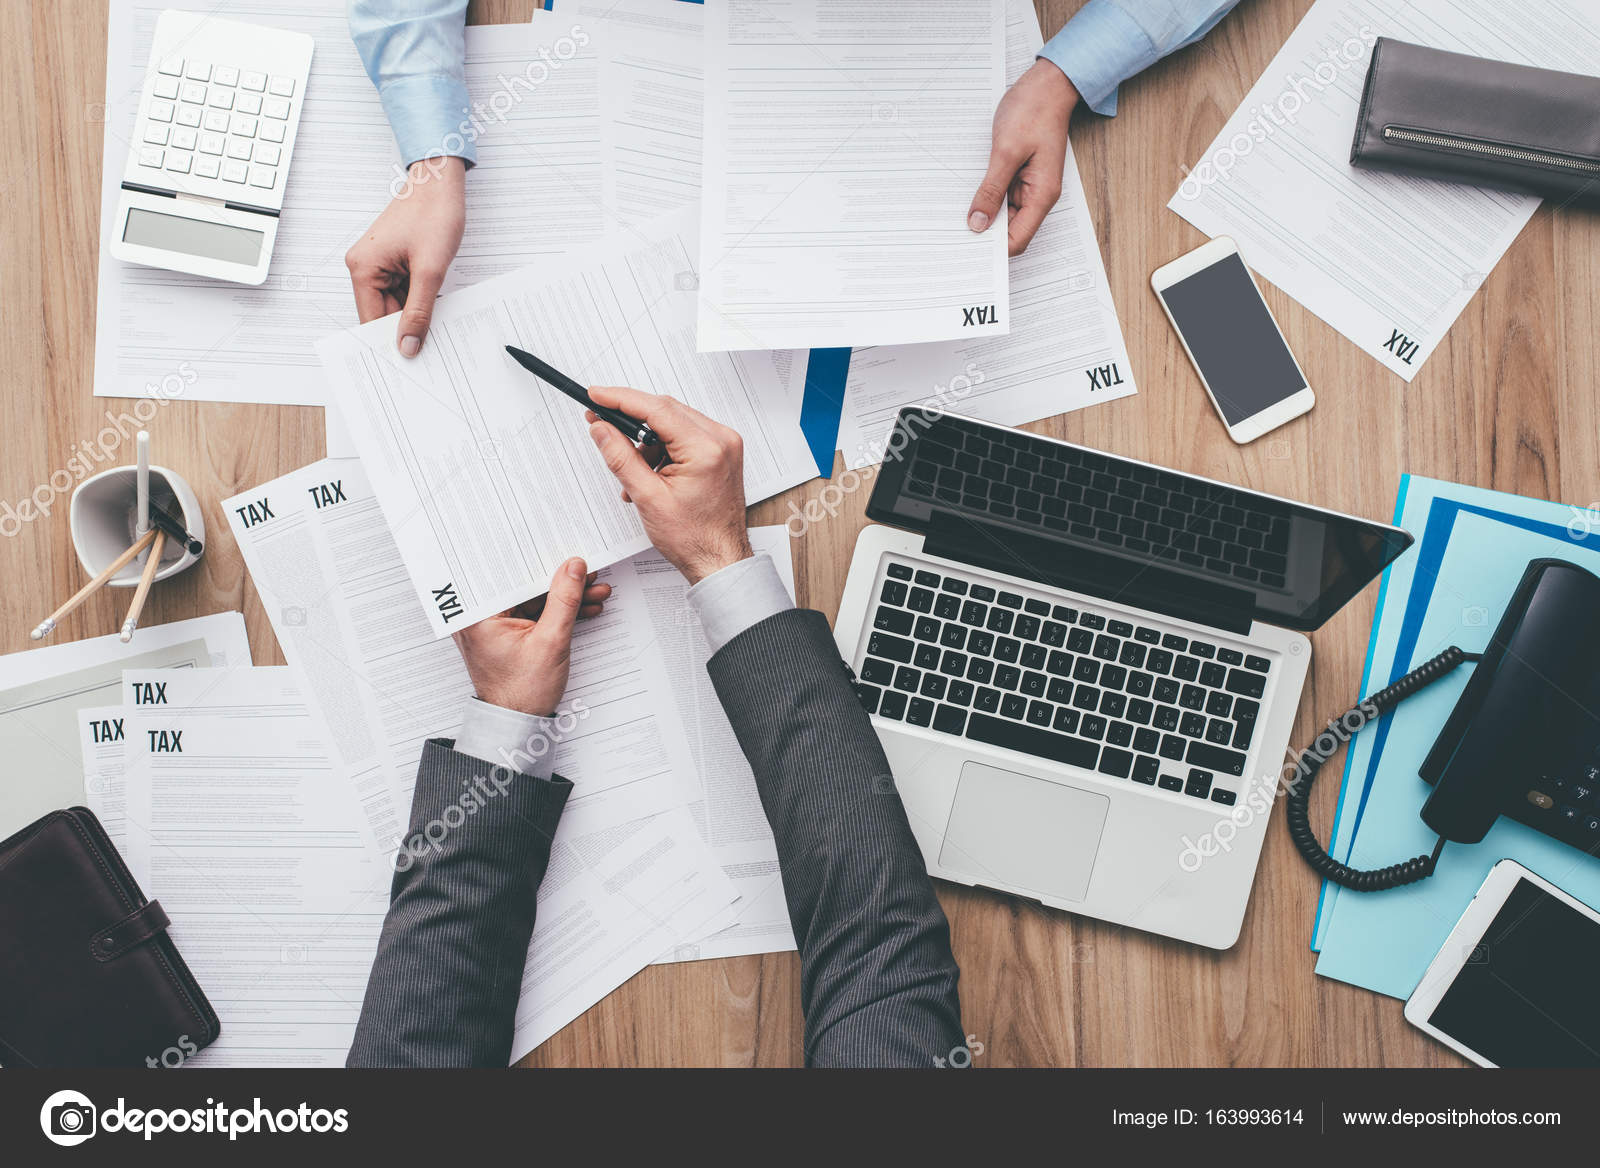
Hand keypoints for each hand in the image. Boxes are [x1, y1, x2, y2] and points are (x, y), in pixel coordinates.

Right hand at [344, 156, 466, 355]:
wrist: (440, 183)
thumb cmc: (433, 214)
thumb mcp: (430, 271)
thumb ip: (419, 311)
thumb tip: (407, 345)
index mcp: (363, 268)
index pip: (370, 321)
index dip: (387, 344)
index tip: (405, 366)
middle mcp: (364, 267)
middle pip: (382, 315)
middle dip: (404, 331)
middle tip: (427, 354)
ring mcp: (379, 264)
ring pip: (396, 306)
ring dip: (415, 316)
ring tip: (436, 329)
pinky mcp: (394, 262)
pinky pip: (404, 292)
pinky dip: (419, 302)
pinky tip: (435, 310)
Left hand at [451, 557, 611, 716]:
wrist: (516, 724)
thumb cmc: (521, 693)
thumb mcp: (550, 642)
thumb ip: (564, 600)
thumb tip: (573, 567)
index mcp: (478, 614)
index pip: (512, 574)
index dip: (544, 561)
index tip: (567, 554)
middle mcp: (481, 615)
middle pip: (526, 585)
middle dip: (561, 581)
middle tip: (587, 573)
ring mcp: (495, 625)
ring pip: (534, 599)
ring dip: (566, 597)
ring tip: (595, 591)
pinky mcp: (508, 633)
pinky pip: (534, 613)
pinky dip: (558, 612)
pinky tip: (584, 607)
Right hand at [584, 388, 753, 584]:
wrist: (719, 560)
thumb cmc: (694, 538)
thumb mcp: (647, 497)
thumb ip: (621, 457)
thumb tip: (601, 428)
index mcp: (706, 449)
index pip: (656, 408)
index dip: (621, 398)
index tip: (597, 395)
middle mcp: (721, 440)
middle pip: (665, 410)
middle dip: (632, 421)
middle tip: (602, 426)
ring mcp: (724, 445)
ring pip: (673, 423)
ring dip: (647, 442)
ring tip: (636, 476)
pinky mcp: (721, 452)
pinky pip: (684, 436)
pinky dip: (663, 450)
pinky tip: (653, 475)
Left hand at [968, 60, 1078, 256]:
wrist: (1046, 85)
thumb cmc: (1033, 111)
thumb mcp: (1006, 152)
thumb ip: (991, 190)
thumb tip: (978, 224)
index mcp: (1041, 195)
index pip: (1017, 240)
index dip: (994, 251)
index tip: (968, 252)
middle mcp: (1036, 195)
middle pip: (1009, 231)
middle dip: (984, 235)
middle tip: (953, 236)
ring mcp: (1027, 186)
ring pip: (1002, 215)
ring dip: (982, 215)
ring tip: (955, 217)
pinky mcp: (1018, 175)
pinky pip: (999, 195)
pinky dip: (984, 198)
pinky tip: (966, 196)